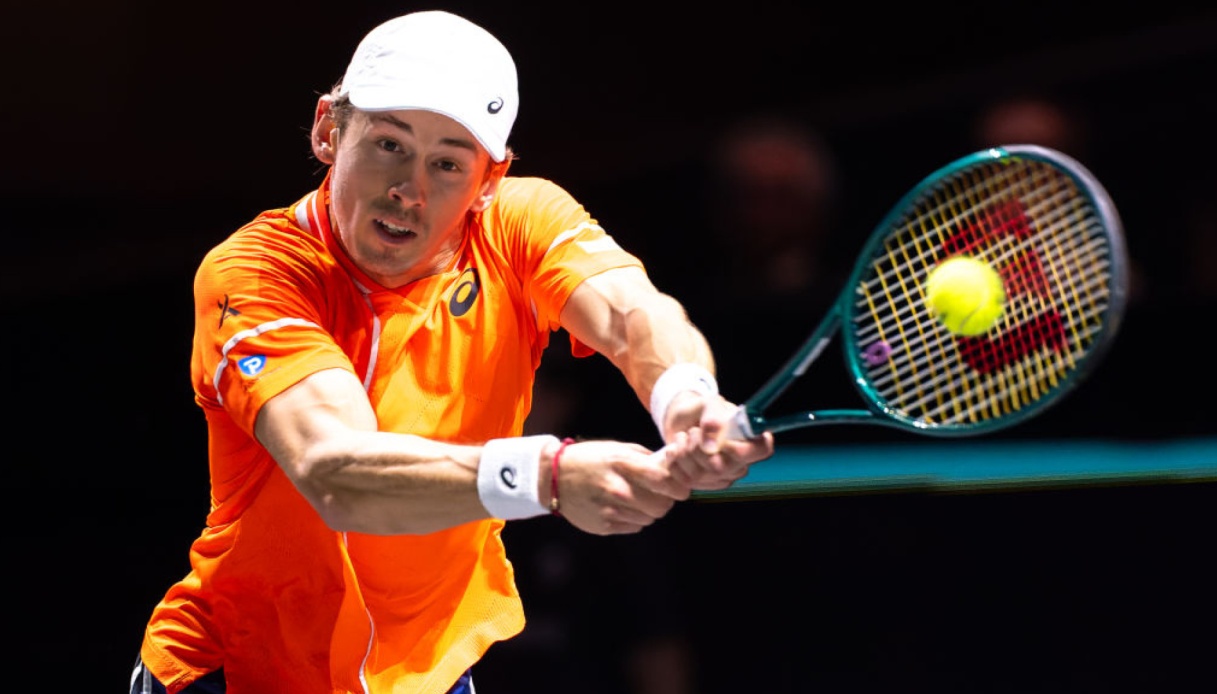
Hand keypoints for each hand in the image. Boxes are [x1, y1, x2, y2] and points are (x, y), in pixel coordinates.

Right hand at [555, 439, 692, 535]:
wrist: (553, 478)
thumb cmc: (590, 459)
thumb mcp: (616, 449)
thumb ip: (645, 458)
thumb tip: (672, 464)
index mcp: (622, 464)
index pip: (664, 480)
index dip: (678, 485)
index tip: (680, 486)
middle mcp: (617, 488)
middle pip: (661, 505)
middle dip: (665, 500)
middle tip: (660, 495)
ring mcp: (609, 510)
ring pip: (649, 519)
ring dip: (649, 511)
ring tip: (639, 500)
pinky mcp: (603, 526)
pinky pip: (634, 527)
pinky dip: (635, 519)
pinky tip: (624, 508)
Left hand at [657, 392, 774, 489]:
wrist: (681, 422)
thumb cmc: (702, 411)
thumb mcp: (709, 403)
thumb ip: (713, 415)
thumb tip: (712, 444)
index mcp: (751, 439)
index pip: (762, 450)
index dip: (740, 449)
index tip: (722, 439)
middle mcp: (741, 463)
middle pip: (721, 468)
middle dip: (698, 447)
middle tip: (693, 432)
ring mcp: (723, 477)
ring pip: (700, 475)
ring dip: (683, 452)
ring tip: (683, 437)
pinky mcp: (703, 485)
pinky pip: (685, 481)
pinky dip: (674, 462)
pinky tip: (675, 450)